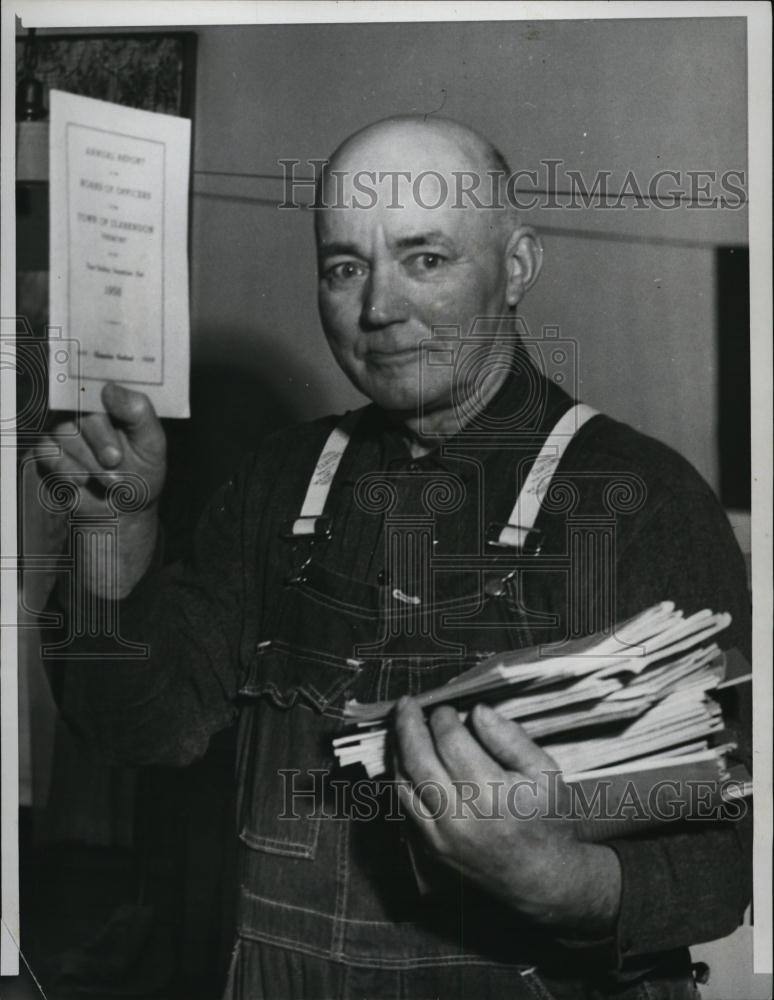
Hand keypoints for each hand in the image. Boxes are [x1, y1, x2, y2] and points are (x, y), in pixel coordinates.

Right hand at [33, 383, 166, 595]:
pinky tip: (82, 481)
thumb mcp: (152, 444)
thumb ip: (138, 414)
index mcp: (113, 402)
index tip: (106, 400)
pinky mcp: (48, 450)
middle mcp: (86, 411)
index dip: (100, 390)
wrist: (124, 511)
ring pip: (63, 430)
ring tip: (110, 479)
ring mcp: (65, 430)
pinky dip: (66, 468)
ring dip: (88, 459)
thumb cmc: (142, 473)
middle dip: (100, 438)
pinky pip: (46, 450)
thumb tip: (110, 388)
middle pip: (81, 409)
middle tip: (115, 459)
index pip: (100, 383)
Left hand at [393, 698, 620, 934]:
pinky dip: (400, 776)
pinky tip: (405, 757)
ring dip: (398, 748)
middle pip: (418, 758)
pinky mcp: (430, 847)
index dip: (443, 718)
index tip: (447, 708)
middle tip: (407, 704)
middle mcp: (460, 815)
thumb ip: (511, 738)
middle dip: (408, 724)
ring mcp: (440, 835)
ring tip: (400, 724)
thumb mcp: (544, 771)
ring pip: (404, 781)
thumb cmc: (547, 819)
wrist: (541, 877)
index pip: (451, 742)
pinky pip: (404, 804)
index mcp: (491, 792)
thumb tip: (477, 710)